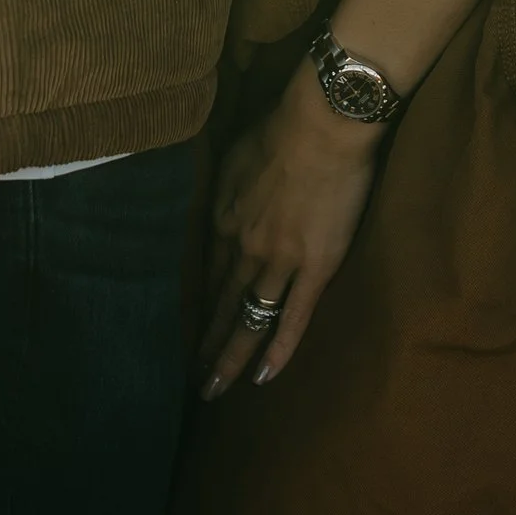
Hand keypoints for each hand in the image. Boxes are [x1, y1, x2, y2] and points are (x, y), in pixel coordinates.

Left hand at [197, 62, 386, 398]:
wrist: (322, 126)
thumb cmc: (283, 127)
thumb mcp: (236, 154)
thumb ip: (228, 185)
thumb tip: (226, 198)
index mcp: (224, 218)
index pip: (208, 271)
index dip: (201, 302)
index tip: (192, 326)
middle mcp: (243, 247)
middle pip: (221, 303)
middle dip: (206, 343)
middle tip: (192, 376)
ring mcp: (278, 262)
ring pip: (248, 319)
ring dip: (230, 357)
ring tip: (215, 388)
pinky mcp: (315, 269)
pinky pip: (292, 318)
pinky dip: (278, 349)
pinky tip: (264, 377)